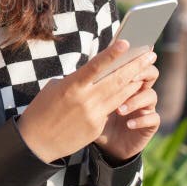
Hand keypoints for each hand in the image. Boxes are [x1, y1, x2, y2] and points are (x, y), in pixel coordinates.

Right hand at [16, 39, 155, 163]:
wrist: (36, 142)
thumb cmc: (42, 109)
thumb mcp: (55, 88)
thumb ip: (76, 80)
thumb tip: (96, 74)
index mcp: (71, 86)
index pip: (96, 66)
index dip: (112, 54)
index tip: (127, 43)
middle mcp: (85, 99)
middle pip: (116, 80)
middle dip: (135, 66)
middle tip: (150, 54)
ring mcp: (93, 115)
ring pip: (120, 95)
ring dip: (134, 81)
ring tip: (146, 70)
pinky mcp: (97, 127)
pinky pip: (112, 109)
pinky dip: (123, 99)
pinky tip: (133, 91)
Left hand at [93, 58, 159, 162]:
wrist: (105, 145)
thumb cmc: (95, 118)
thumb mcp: (90, 101)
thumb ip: (90, 86)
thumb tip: (78, 70)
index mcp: (124, 81)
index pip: (132, 63)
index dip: (130, 57)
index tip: (122, 55)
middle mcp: (138, 91)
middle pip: (149, 74)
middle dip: (140, 72)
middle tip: (129, 77)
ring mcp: (145, 107)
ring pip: (150, 95)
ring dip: (135, 101)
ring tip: (119, 110)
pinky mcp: (149, 125)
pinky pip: (153, 119)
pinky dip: (142, 120)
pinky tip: (129, 124)